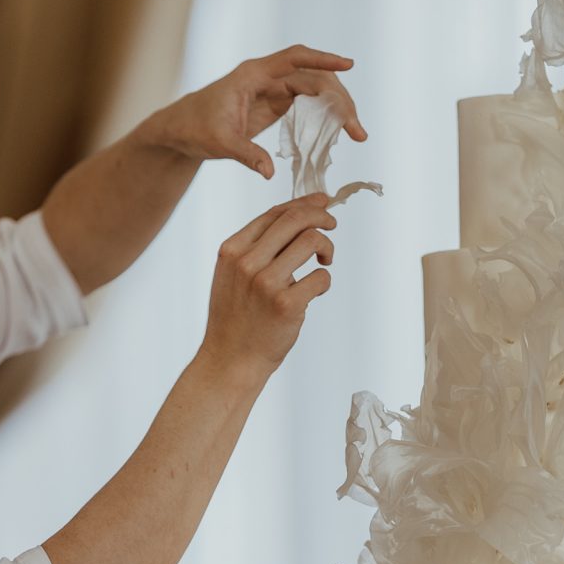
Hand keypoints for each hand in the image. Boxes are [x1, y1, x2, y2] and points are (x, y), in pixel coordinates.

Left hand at [153, 46, 364, 180]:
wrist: (182, 129)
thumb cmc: (195, 129)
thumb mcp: (219, 143)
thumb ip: (246, 155)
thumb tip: (269, 173)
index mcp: (253, 75)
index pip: (295, 59)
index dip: (323, 59)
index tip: (348, 65)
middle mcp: (267, 76)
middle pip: (314, 77)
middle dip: (339, 98)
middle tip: (356, 129)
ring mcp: (273, 88)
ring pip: (315, 89)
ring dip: (337, 108)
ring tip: (356, 132)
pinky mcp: (276, 103)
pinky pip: (308, 103)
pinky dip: (325, 115)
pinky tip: (338, 132)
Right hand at [199, 193, 337, 384]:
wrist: (230, 360)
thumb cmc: (238, 317)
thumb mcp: (233, 274)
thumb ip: (257, 247)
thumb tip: (298, 214)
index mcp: (232, 250)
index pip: (274, 213)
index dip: (304, 204)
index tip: (322, 203)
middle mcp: (246, 262)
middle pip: (295, 219)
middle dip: (322, 216)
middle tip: (332, 225)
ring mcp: (266, 283)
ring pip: (312, 241)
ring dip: (327, 247)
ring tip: (324, 260)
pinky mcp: (286, 305)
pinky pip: (321, 277)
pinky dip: (324, 280)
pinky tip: (315, 290)